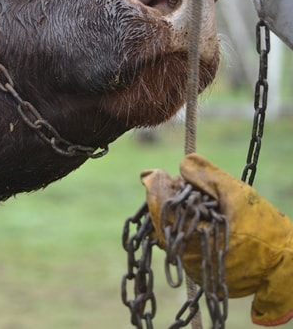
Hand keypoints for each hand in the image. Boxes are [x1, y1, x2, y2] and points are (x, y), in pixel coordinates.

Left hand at [142, 154, 292, 325]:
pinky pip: (180, 243)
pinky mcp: (196, 271)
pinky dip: (184, 227)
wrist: (284, 263)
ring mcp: (190, 267)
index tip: (160, 172)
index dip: (156, 186)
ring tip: (192, 200)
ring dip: (175, 213)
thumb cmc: (262, 227)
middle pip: (161, 219)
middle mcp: (186, 256)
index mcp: (192, 236)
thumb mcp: (236, 194)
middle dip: (166, 198)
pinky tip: (198, 217)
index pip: (159, 207)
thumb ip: (206, 176)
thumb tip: (181, 164)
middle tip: (176, 183)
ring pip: (169, 231)